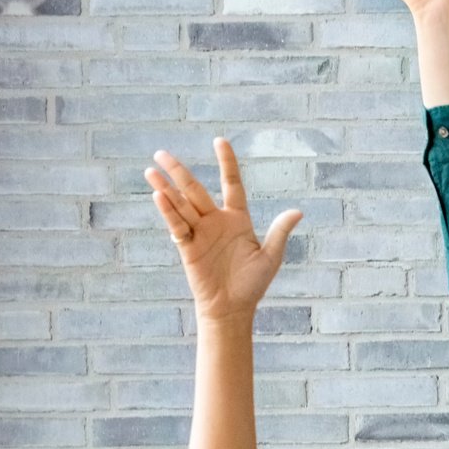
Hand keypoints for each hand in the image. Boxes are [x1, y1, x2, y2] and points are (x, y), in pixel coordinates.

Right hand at [146, 139, 300, 323]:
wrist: (232, 308)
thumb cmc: (253, 284)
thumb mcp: (270, 256)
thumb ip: (280, 232)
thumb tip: (298, 211)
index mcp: (238, 219)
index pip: (231, 184)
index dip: (226, 163)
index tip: (219, 141)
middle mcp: (216, 221)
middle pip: (195, 190)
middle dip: (179, 171)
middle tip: (161, 152)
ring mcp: (199, 233)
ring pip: (181, 205)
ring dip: (166, 187)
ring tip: (151, 170)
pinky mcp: (187, 247)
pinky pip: (177, 225)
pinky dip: (168, 211)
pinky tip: (159, 195)